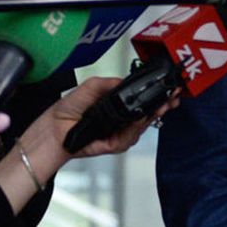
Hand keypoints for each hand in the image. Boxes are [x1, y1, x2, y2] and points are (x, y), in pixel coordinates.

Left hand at [45, 75, 173, 159]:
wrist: (54, 127)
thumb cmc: (68, 109)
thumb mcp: (92, 87)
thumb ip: (110, 83)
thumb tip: (126, 81)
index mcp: (118, 106)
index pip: (143, 101)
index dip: (157, 97)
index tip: (170, 90)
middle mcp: (121, 121)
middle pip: (148, 116)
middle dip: (161, 108)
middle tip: (171, 100)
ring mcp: (119, 133)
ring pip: (141, 127)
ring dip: (150, 118)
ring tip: (157, 108)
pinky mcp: (114, 145)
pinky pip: (130, 137)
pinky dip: (135, 128)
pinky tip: (138, 119)